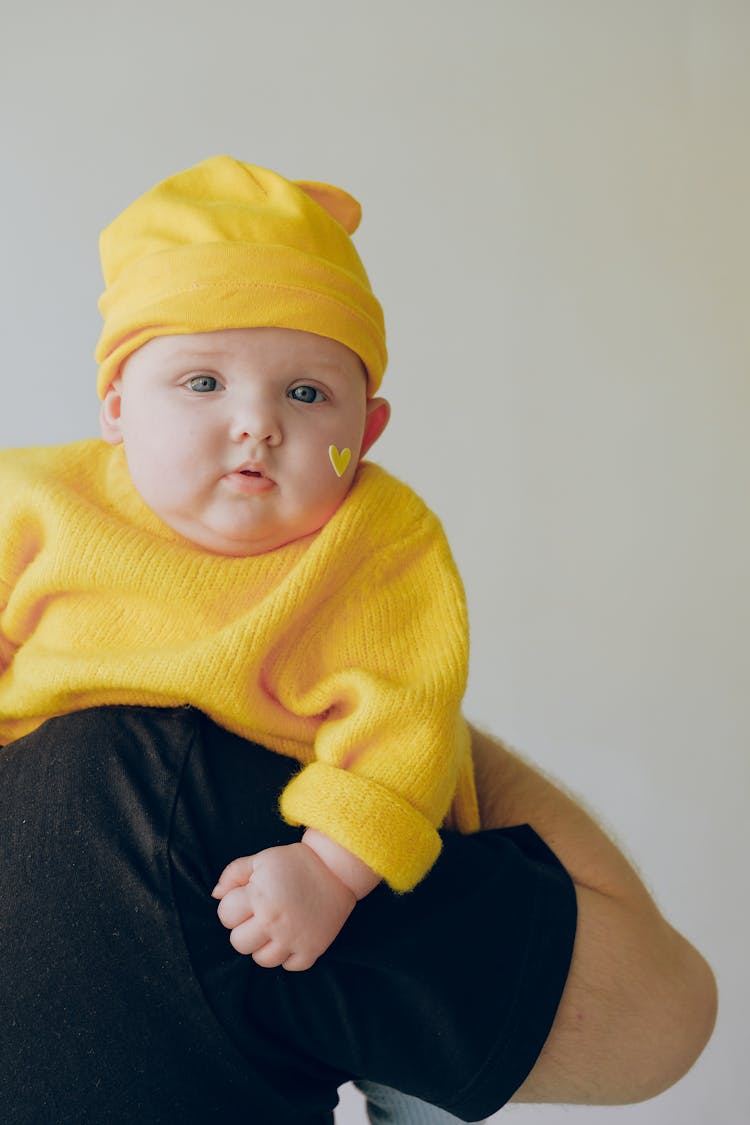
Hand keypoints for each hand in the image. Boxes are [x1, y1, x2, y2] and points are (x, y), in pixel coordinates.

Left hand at [212, 842, 356, 970]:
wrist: (337, 869)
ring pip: (261, 960)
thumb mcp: (262, 859)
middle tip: (258, 915)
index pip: (226, 916)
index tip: (246, 899)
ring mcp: (294, 938)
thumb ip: (233, 874)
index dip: (233, 907)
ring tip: (274, 928)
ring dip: (264, 945)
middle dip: (244, 929)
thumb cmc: (295, 862)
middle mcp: (274, 921)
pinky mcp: (312, 950)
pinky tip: (291, 937)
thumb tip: (216, 895)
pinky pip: (289, 967)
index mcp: (259, 896)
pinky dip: (288, 955)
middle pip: (239, 943)